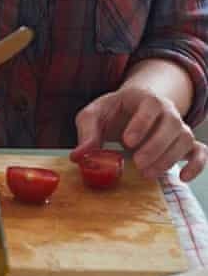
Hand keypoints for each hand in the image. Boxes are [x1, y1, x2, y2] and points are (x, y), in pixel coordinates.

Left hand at [70, 87, 206, 181]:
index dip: (142, 123)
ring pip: (185, 139)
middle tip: (138, 163)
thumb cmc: (110, 112)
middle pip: (172, 124)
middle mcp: (166, 110)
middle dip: (156, 145)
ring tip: (147, 173)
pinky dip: (197, 164)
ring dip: (169, 158)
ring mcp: (178, 126)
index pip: (150, 105)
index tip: (127, 141)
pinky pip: (200, 151)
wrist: (130, 110)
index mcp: (143, 98)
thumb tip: (78, 156)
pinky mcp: (183, 143)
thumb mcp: (93, 116)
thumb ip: (86, 133)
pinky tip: (182, 177)